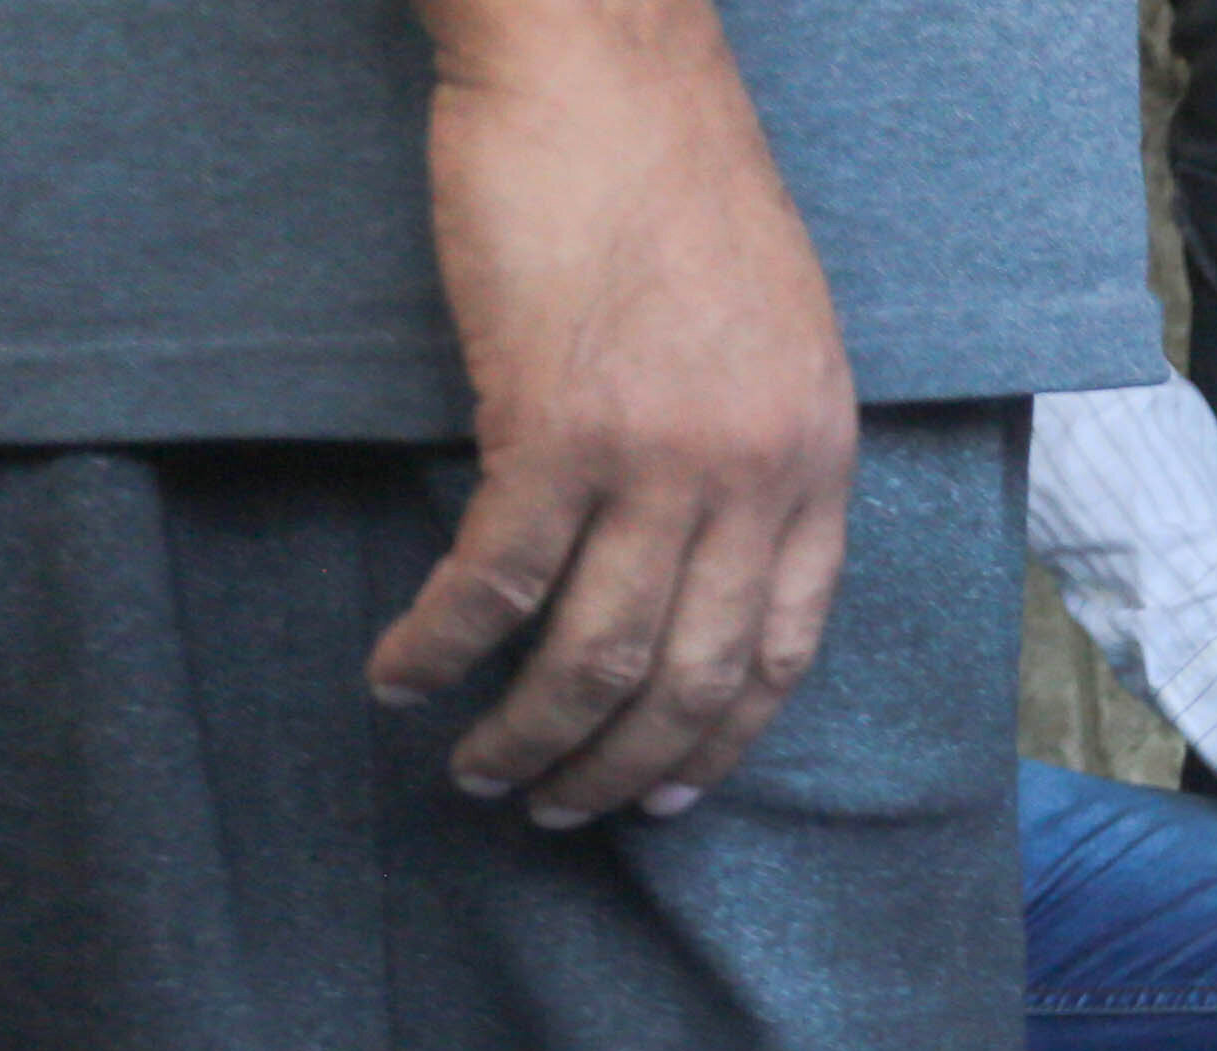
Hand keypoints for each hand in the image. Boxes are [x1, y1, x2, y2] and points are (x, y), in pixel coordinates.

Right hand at [375, 0, 859, 825]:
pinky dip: (441, 644)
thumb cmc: (671, 179)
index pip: (785, 650)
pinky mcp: (550, 427)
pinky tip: (400, 674)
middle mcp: (753, 478)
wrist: (604, 62)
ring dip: (527, 734)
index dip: (721, 739)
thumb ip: (754, 444)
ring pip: (592, 655)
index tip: (671, 794)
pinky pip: (494, 581)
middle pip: (690, 678)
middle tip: (552, 809)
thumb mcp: (771, 331)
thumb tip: (703, 546)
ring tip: (477, 774)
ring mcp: (657, 460)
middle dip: (618, 767)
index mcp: (816, 458)